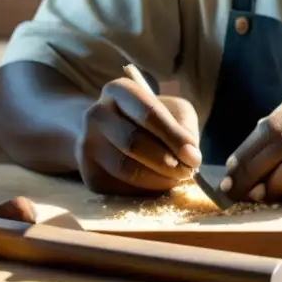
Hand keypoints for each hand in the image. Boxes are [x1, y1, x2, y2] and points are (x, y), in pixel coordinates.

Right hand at [76, 77, 201, 194]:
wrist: (115, 134)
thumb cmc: (152, 119)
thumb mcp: (173, 112)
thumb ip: (185, 129)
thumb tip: (191, 157)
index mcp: (119, 90)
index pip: (147, 112)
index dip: (173, 136)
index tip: (194, 156)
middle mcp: (97, 114)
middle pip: (133, 142)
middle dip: (167, 161)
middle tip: (188, 171)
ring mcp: (87, 145)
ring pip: (126, 169)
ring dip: (158, 179)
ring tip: (177, 179)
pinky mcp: (89, 175)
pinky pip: (121, 189)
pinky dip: (146, 191)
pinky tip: (158, 184)